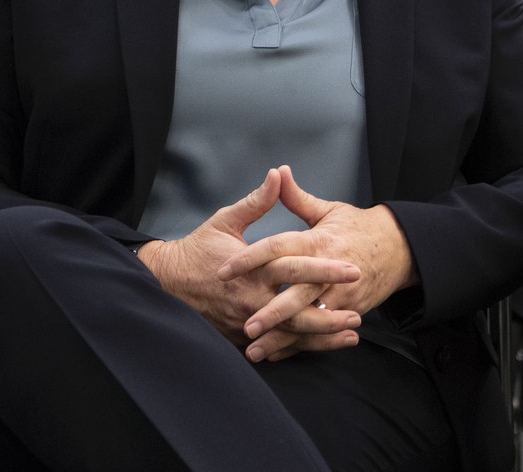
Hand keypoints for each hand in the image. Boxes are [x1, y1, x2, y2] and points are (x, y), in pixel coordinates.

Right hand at [137, 168, 361, 348]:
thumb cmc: (197, 250)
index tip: (354, 269)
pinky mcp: (239, 336)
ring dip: (321, 337)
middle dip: (329, 316)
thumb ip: (256, 201)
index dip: (325, 270)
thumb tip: (278, 173)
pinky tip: (323, 347)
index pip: (294, 269)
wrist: (164, 284)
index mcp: (252, 269)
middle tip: (359, 316)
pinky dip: (298, 349)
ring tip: (351, 336)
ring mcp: (244, 321)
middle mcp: (250, 298)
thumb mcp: (225, 221)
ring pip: (288, 334)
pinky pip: (273, 345)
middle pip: (295, 311)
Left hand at [216, 166, 416, 361]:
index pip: (279, 248)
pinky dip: (299, 344)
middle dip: (272, 312)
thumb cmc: (358, 228)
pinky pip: (321, 330)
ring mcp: (341, 293)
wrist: (399, 248)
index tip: (224, 270)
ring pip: (308, 318)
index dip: (250, 258)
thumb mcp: (329, 210)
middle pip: (296, 292)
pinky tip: (276, 353)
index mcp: (319, 241)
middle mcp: (329, 269)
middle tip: (246, 326)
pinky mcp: (349, 309)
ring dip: (282, 336)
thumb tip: (278, 173)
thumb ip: (297, 197)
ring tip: (255, 350)